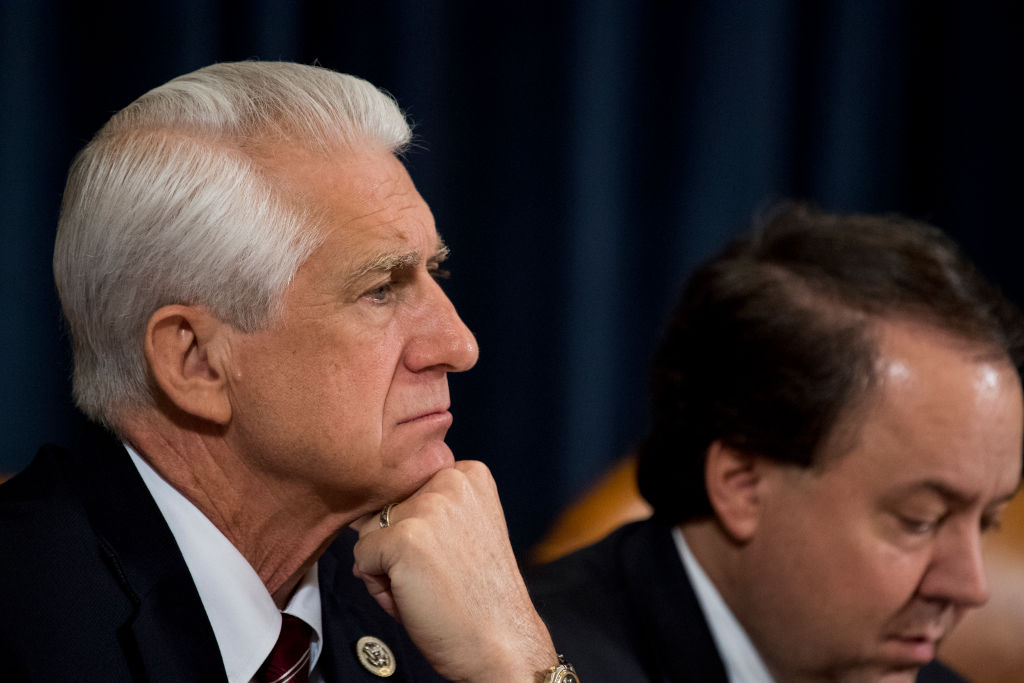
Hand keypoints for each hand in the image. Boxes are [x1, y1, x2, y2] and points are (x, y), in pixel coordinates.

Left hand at [351, 460, 556, 681]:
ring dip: (385, 565)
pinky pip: (360, 558)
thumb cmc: (479, 597)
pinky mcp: (406, 538)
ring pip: (369, 532)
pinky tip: (414, 596)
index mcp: (468, 474)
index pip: (407, 491)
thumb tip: (361, 516)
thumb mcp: (462, 529)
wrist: (501, 643)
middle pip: (386, 509)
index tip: (447, 555)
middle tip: (436, 576)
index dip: (416, 530)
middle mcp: (450, 480)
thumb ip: (425, 510)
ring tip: (425, 587)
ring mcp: (428, 507)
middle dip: (397, 546)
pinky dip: (377, 585)